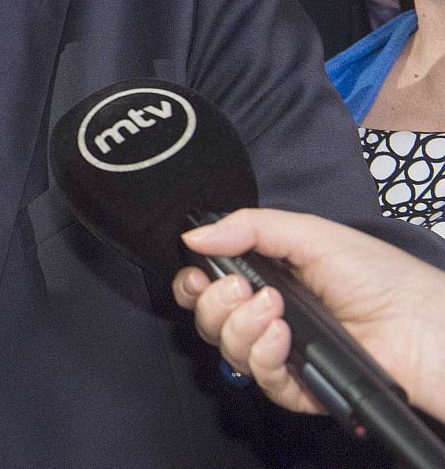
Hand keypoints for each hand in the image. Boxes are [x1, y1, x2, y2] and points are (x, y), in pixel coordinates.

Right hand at [172, 208, 444, 419]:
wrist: (425, 325)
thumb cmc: (382, 277)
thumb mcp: (312, 234)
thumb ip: (250, 227)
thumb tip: (195, 236)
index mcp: (267, 278)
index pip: (209, 286)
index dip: (192, 284)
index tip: (195, 275)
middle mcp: (269, 317)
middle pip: (209, 320)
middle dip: (214, 303)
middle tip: (242, 289)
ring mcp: (283, 353)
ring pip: (228, 351)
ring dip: (241, 328)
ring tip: (275, 311)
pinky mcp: (301, 387)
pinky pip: (261, 379)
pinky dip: (264, 357)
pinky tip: (284, 337)